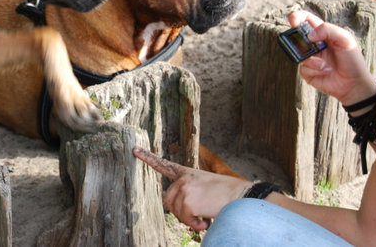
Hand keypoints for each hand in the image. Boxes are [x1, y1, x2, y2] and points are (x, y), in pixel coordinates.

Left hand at [132, 146, 249, 230]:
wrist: (241, 196)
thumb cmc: (226, 194)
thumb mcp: (204, 186)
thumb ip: (189, 191)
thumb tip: (180, 209)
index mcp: (187, 173)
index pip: (164, 164)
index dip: (148, 157)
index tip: (135, 150)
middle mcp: (183, 179)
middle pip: (168, 200)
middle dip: (179, 211)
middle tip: (195, 216)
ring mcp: (184, 189)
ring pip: (176, 211)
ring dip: (188, 219)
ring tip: (203, 217)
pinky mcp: (188, 201)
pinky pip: (184, 218)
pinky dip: (194, 224)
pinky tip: (205, 222)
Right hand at [288, 11, 375, 105]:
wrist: (354, 83)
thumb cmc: (352, 60)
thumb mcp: (345, 39)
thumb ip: (328, 30)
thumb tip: (309, 35)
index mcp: (322, 33)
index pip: (306, 20)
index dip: (298, 17)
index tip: (294, 21)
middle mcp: (313, 44)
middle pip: (296, 35)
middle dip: (295, 38)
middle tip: (304, 42)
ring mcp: (310, 58)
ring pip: (298, 53)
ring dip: (311, 59)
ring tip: (324, 64)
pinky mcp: (308, 71)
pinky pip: (303, 68)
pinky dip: (314, 69)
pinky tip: (325, 72)